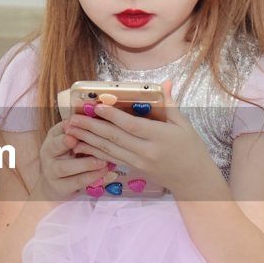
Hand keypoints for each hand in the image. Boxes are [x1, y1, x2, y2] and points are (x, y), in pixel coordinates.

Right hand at [31, 118, 108, 201]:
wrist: (54, 186)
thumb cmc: (68, 158)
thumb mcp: (70, 142)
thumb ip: (81, 130)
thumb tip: (99, 110)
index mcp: (52, 138)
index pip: (57, 129)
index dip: (66, 126)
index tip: (74, 123)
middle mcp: (48, 154)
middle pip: (53, 146)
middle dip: (63, 142)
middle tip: (75, 139)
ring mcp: (51, 172)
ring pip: (65, 167)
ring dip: (85, 164)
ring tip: (102, 161)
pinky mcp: (60, 187)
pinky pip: (75, 182)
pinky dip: (90, 177)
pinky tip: (104, 172)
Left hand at [65, 79, 219, 196]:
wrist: (192, 179)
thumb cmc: (191, 148)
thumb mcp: (184, 125)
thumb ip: (170, 104)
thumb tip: (165, 82)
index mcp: (160, 137)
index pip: (131, 126)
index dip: (113, 116)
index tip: (97, 106)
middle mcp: (146, 151)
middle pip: (115, 138)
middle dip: (91, 127)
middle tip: (73, 118)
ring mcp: (138, 162)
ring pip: (109, 150)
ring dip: (88, 139)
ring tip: (71, 130)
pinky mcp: (134, 169)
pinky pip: (111, 159)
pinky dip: (94, 152)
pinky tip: (81, 146)